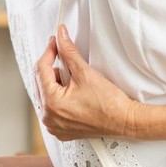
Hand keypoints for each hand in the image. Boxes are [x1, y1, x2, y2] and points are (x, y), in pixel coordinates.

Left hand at [35, 24, 140, 140]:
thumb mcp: (85, 73)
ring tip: (73, 79)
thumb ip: (69, 52)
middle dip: (52, 68)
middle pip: (40, 83)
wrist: (124, 122)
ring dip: (55, 83)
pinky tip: (71, 93)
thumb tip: (61, 37)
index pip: (40, 70)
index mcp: (51, 103)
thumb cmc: (109, 104)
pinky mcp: (60, 130)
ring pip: (45, 95)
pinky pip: (51, 108)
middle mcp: (48, 117)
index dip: (48, 52)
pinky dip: (58, 98)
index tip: (54, 42)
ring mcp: (53, 126)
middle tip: (65, 58)